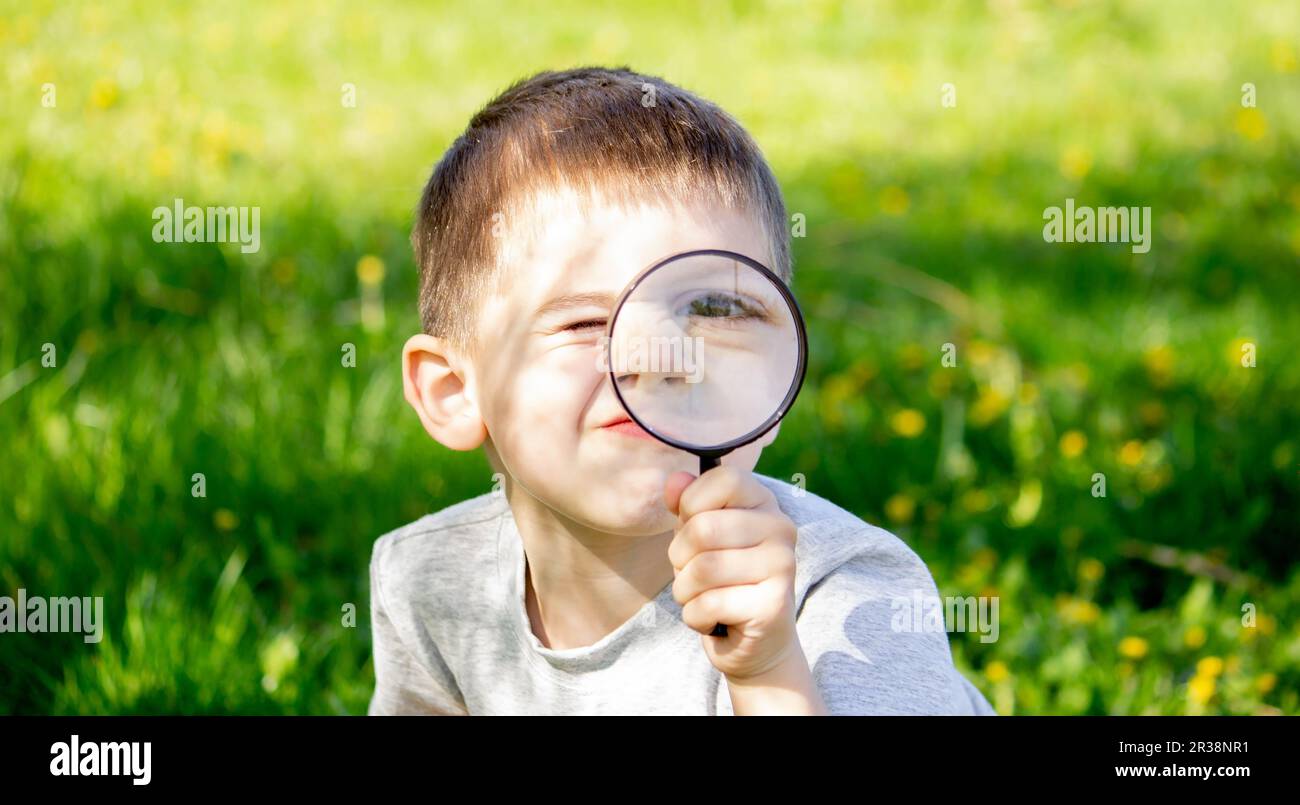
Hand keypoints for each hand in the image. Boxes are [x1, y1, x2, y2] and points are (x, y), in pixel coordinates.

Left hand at [664, 465, 800, 680]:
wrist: (757, 642)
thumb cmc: (722, 579)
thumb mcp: (698, 536)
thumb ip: (687, 505)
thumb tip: (674, 480)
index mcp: (764, 502)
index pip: (725, 478)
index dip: (692, 503)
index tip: (693, 527)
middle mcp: (781, 528)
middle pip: (703, 528)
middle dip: (679, 556)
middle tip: (691, 573)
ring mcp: (782, 566)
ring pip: (703, 568)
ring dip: (685, 590)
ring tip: (699, 596)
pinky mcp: (773, 605)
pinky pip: (709, 604)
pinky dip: (695, 616)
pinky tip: (711, 619)